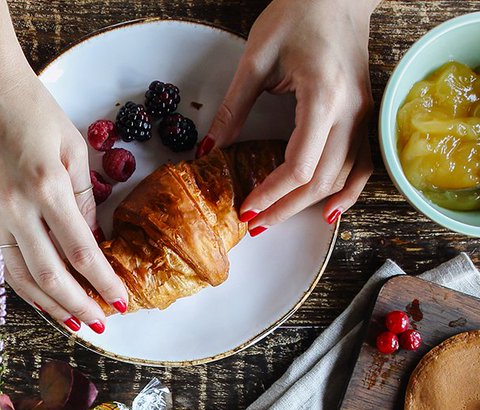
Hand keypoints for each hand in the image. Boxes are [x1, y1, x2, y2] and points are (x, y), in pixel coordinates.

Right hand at [0, 51, 126, 329]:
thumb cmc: (27, 107)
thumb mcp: (70, 146)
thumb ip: (83, 197)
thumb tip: (93, 241)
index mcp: (46, 185)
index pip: (81, 250)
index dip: (102, 281)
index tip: (120, 299)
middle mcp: (15, 209)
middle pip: (51, 276)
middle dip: (79, 304)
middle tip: (101, 321)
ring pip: (23, 280)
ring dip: (51, 307)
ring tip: (75, 323)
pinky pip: (4, 266)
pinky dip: (26, 289)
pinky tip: (43, 301)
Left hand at [203, 0, 375, 229]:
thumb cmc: (299, 12)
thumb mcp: (256, 58)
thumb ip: (233, 109)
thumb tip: (210, 150)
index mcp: (322, 95)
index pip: (299, 164)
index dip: (270, 193)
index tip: (244, 208)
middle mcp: (350, 109)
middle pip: (321, 178)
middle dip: (285, 207)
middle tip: (254, 223)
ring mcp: (363, 112)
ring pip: (343, 175)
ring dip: (310, 204)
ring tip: (276, 218)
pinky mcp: (364, 112)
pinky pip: (363, 161)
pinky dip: (348, 189)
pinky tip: (330, 211)